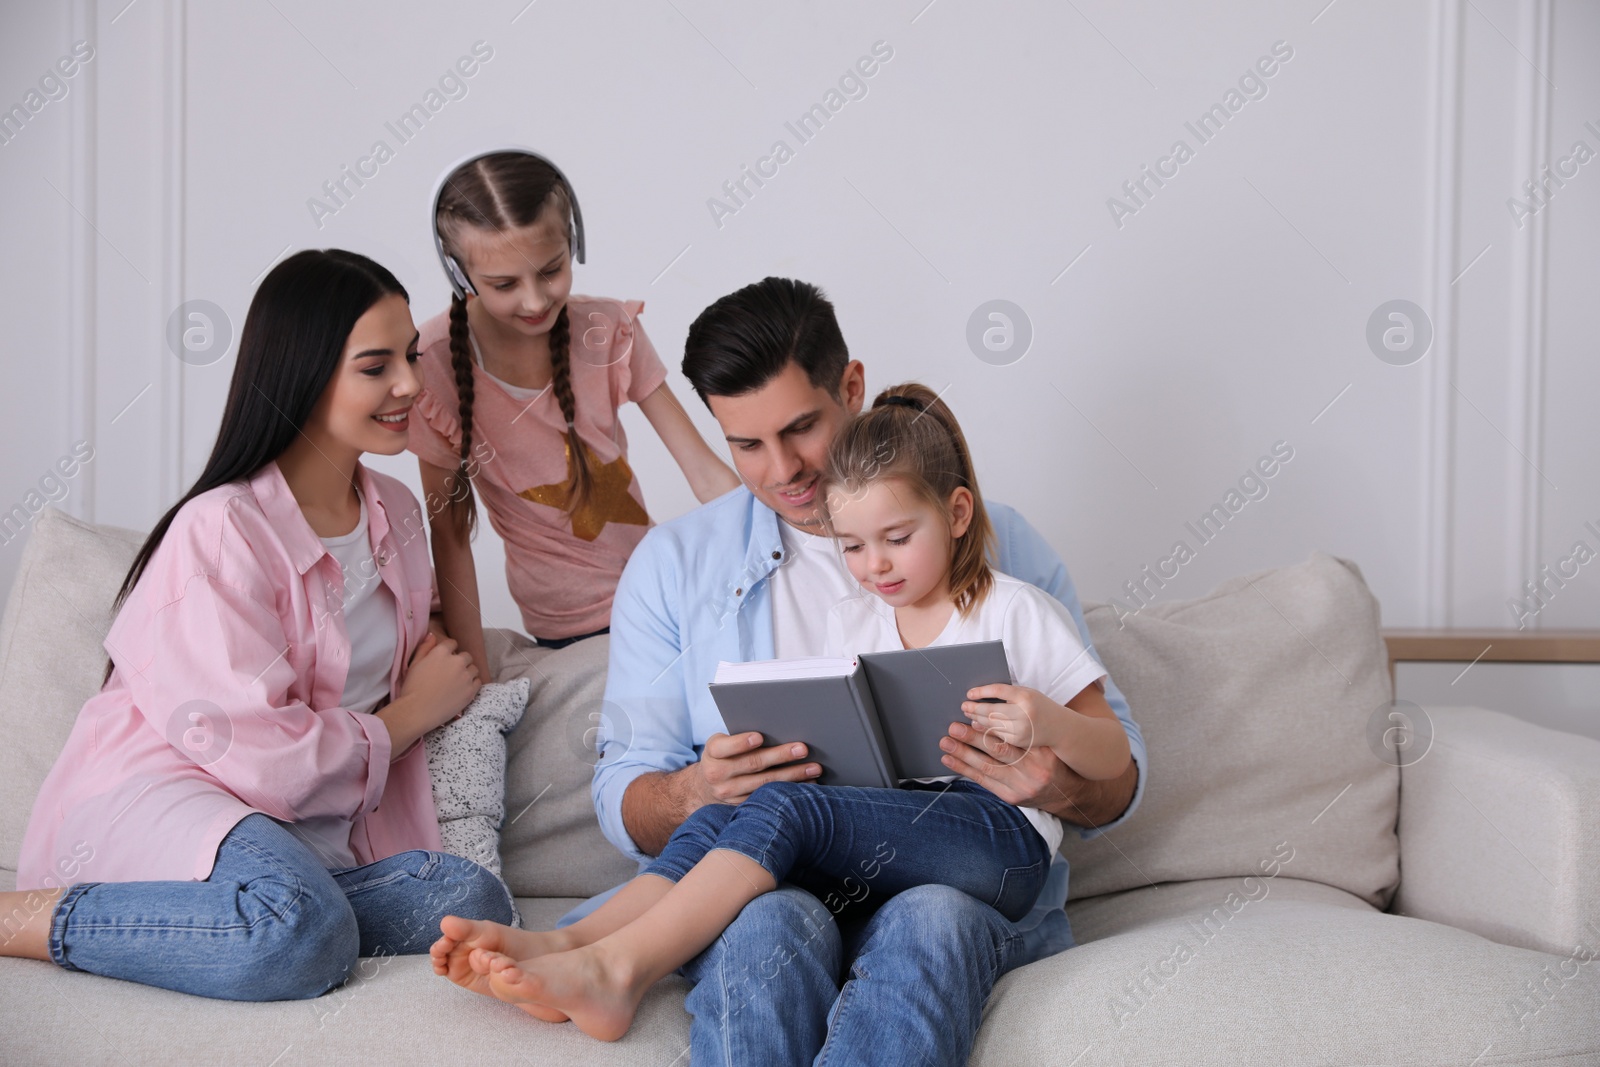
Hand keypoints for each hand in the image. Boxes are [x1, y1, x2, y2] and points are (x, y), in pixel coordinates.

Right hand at [398, 631, 480, 731]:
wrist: (417, 711)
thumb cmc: (412, 688)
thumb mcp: (414, 664)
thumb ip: (425, 647)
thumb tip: (433, 635)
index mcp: (441, 652)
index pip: (452, 643)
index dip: (448, 651)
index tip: (445, 659)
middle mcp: (456, 661)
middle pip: (466, 656)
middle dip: (460, 662)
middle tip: (451, 673)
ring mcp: (465, 676)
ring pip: (473, 668)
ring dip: (467, 672)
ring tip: (457, 682)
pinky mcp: (471, 690)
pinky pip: (478, 682)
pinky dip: (472, 684)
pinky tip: (462, 689)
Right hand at [685, 732, 821, 805]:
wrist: (704, 787)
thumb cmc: (723, 756)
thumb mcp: (722, 744)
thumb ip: (740, 738)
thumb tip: (778, 727)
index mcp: (712, 752)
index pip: (725, 747)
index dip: (741, 742)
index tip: (759, 736)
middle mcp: (717, 775)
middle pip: (753, 764)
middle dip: (780, 756)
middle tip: (803, 749)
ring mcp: (729, 794)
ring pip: (765, 784)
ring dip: (793, 775)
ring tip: (814, 767)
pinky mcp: (741, 807)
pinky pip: (769, 799)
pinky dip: (790, 792)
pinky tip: (807, 784)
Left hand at [939, 720, 1072, 808]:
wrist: (1067, 793)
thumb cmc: (1052, 761)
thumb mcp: (1046, 744)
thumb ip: (1024, 733)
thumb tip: (989, 716)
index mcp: (1042, 751)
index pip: (1013, 738)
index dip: (992, 729)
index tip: (974, 719)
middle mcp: (1032, 769)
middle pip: (998, 751)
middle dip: (973, 739)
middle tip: (954, 728)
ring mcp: (1021, 786)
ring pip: (987, 768)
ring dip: (963, 755)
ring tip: (946, 742)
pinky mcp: (1011, 797)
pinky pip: (984, 782)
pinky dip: (965, 770)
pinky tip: (950, 760)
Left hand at [960, 683, 1063, 751]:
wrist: (1060, 728)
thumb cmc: (1040, 706)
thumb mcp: (1028, 694)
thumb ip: (1008, 695)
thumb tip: (980, 696)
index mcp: (1025, 697)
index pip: (998, 691)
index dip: (982, 692)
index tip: (969, 693)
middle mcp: (1023, 713)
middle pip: (992, 710)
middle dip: (975, 708)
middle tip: (963, 706)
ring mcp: (1021, 729)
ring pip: (992, 724)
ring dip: (977, 719)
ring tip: (968, 714)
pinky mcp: (1018, 742)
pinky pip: (997, 735)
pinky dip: (985, 730)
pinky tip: (977, 726)